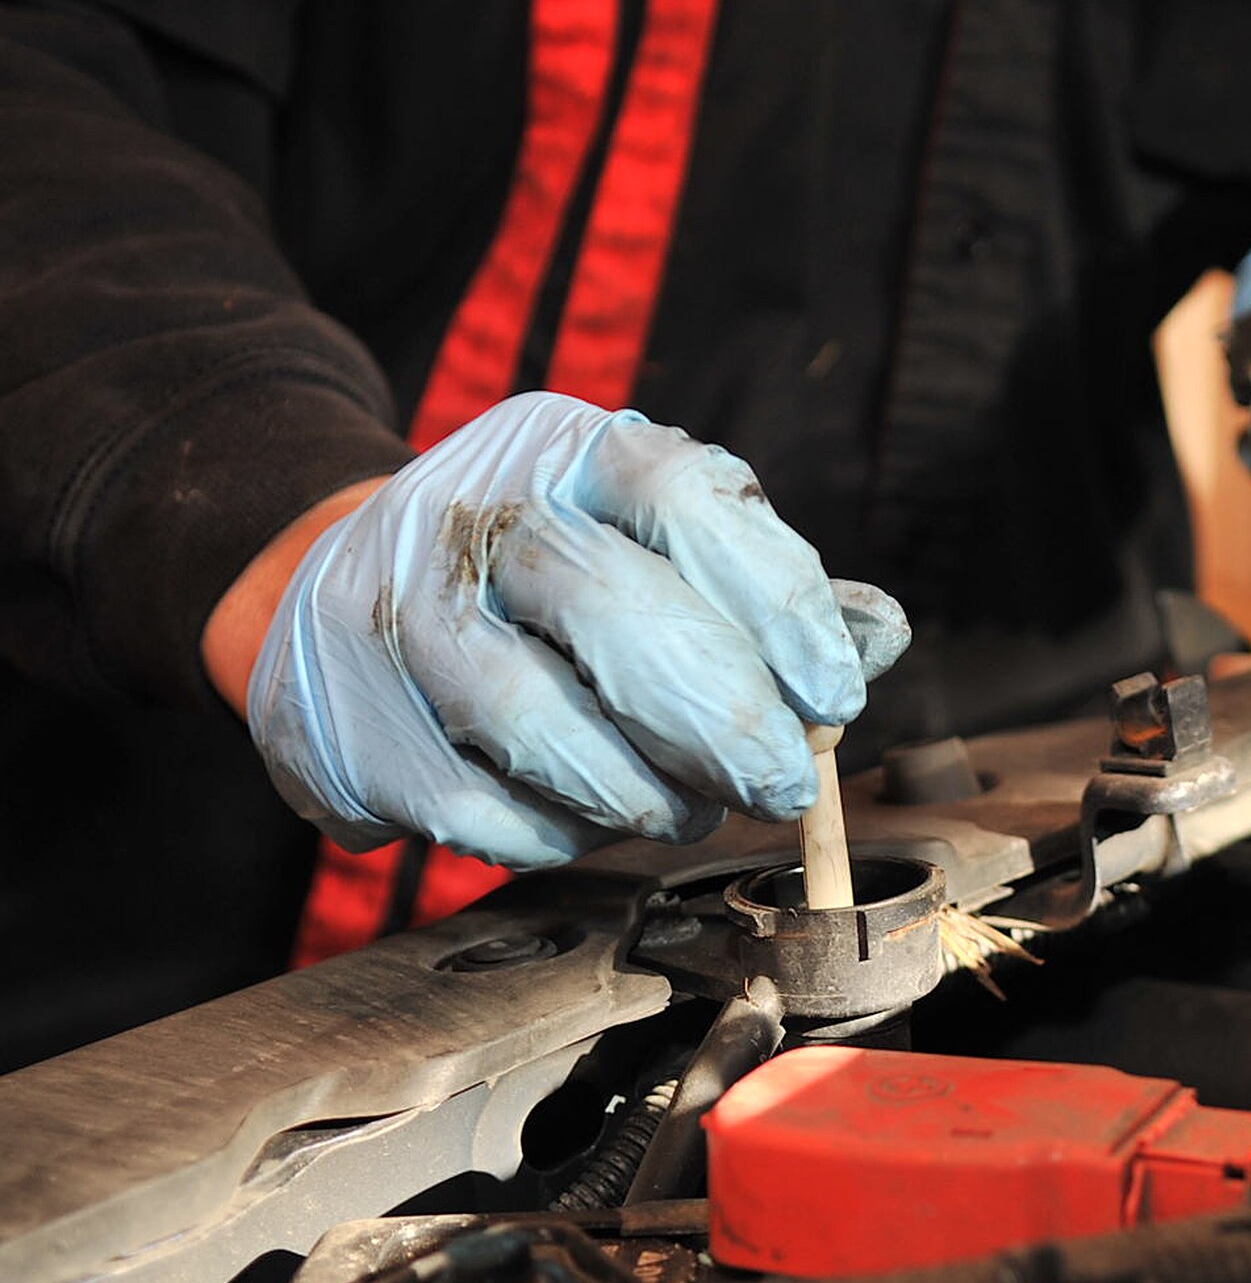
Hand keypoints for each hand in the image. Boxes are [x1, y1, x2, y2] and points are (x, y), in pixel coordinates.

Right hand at [223, 392, 908, 868]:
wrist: (341, 583)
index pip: (684, 495)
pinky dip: (549, 834)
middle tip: (780, 784)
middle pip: (608, 606)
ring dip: (636, 791)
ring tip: (686, 811)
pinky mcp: (343, 715)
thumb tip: (877, 637)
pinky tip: (586, 825)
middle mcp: (469, 508)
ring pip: (528, 711)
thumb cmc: (548, 578)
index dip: (776, 602)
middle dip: (720, 719)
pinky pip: (465, 800)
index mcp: (565, 447)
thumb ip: (766, 588)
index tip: (835, 697)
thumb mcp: (653, 544)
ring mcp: (390, 607)